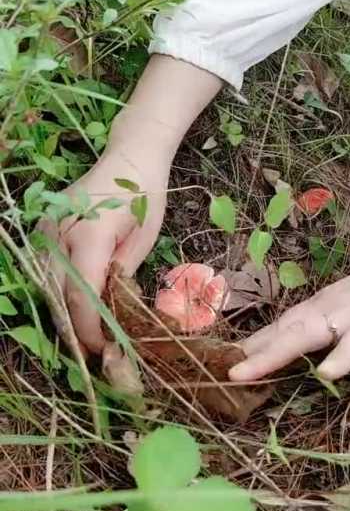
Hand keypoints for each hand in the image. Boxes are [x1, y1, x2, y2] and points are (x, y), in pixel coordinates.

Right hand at [40, 148, 168, 353]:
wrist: (129, 156)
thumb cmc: (145, 195)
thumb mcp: (144, 239)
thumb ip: (122, 275)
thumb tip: (110, 312)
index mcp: (89, 234)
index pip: (80, 294)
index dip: (89, 328)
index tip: (103, 350)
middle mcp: (58, 232)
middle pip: (57, 295)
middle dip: (74, 329)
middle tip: (94, 354)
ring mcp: (46, 229)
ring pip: (46, 285)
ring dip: (63, 314)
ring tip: (87, 337)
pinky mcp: (43, 228)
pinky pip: (44, 269)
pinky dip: (58, 292)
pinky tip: (76, 307)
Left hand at [230, 247, 349, 382]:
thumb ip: (332, 323)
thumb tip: (308, 345)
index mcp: (325, 303)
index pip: (284, 324)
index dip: (257, 342)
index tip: (229, 358)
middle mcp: (331, 306)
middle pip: (286, 329)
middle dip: (254, 350)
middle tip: (225, 371)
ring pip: (308, 334)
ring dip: (275, 352)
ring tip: (247, 371)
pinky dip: (340, 356)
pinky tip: (324, 373)